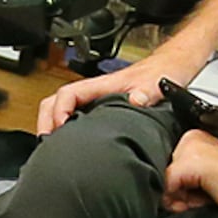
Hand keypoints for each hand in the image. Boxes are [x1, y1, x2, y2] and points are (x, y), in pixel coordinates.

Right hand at [34, 61, 172, 135]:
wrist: (172, 68)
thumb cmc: (163, 74)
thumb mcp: (157, 83)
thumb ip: (147, 92)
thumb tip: (135, 100)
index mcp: (103, 86)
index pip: (68, 94)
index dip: (58, 111)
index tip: (58, 130)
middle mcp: (96, 93)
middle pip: (56, 102)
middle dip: (45, 122)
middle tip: (45, 145)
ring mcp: (97, 101)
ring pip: (64, 110)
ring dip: (52, 126)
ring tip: (52, 149)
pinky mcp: (103, 110)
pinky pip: (77, 118)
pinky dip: (67, 131)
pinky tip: (72, 146)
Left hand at [162, 128, 217, 217]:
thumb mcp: (208, 182)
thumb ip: (185, 181)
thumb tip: (160, 194)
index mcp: (196, 138)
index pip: (167, 168)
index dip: (180, 189)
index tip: (204, 195)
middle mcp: (192, 136)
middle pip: (162, 174)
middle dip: (179, 194)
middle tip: (208, 197)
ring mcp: (192, 147)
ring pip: (163, 181)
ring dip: (181, 198)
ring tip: (210, 197)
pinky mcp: (192, 162)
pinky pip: (167, 187)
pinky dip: (181, 201)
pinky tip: (206, 199)